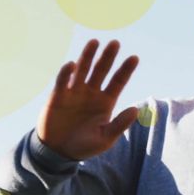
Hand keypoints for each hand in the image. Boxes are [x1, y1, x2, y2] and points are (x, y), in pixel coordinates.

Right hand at [36, 39, 139, 160]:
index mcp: (106, 102)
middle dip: (108, 57)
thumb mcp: (105, 139)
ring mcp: (75, 92)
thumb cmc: (84, 146)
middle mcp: (92, 93)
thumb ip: (119, 125)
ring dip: (88, 56)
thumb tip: (135, 110)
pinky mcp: (58, 96)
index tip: (135, 58)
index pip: (118, 81)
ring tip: (94, 42)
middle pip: (101, 70)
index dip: (126, 70)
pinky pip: (62, 81)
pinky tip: (71, 64)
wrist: (59, 152)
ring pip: (82, 70)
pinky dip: (66, 72)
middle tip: (115, 43)